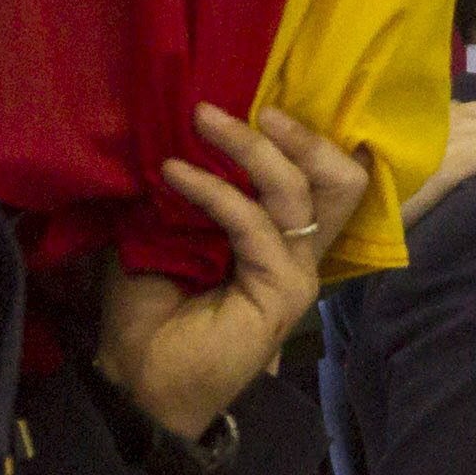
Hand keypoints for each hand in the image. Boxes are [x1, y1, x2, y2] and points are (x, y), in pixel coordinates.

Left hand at [115, 104, 368, 439]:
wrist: (135, 377)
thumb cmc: (148, 306)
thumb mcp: (164, 228)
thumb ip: (188, 187)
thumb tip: (182, 127)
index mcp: (278, 235)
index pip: (318, 174)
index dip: (297, 133)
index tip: (247, 97)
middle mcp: (297, 252)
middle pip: (339, 179)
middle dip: (301, 133)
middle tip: (251, 107)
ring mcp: (295, 275)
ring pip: (298, 192)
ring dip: (248, 149)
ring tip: (202, 121)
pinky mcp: (282, 295)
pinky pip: (257, 226)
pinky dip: (215, 193)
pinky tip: (174, 176)